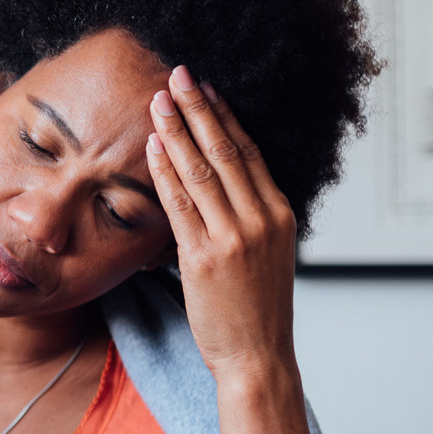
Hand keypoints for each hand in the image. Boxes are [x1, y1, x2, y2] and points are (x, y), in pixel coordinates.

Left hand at [145, 65, 299, 375]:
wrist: (257, 358)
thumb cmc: (255, 312)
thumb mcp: (267, 257)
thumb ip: (250, 220)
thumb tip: (224, 191)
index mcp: (280, 215)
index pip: (250, 153)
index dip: (226, 117)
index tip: (208, 89)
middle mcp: (261, 220)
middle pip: (226, 151)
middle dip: (199, 109)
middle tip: (178, 75)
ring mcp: (234, 238)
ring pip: (202, 172)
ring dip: (177, 132)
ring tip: (158, 101)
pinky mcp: (204, 258)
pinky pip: (181, 205)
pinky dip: (165, 172)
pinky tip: (152, 147)